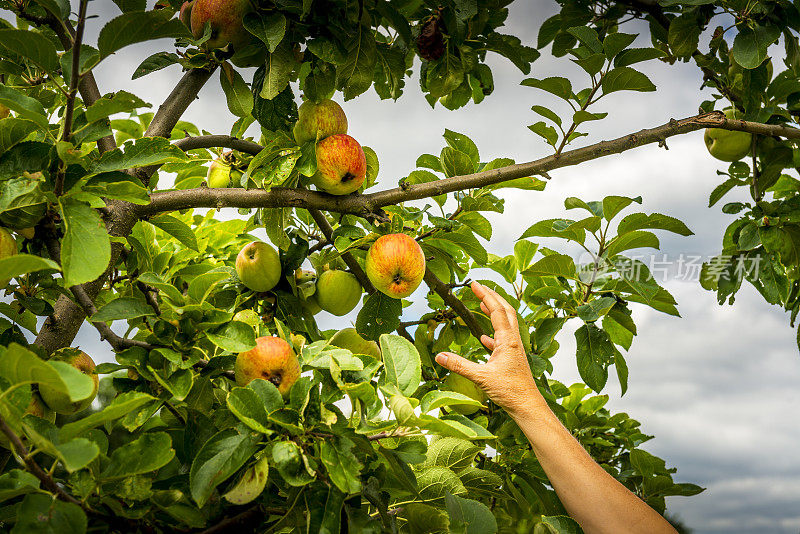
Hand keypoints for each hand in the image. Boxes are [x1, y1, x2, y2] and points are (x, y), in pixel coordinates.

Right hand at [435, 282, 540, 416]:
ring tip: (483, 304)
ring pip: (506, 324)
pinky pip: (503, 340)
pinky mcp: (512, 359)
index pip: (496, 311)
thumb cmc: (511, 392)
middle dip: (493, 297)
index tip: (474, 284)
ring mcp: (514, 350)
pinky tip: (485, 338)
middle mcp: (514, 341)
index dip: (485, 295)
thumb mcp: (481, 378)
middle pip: (506, 311)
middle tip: (480, 287)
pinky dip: (494, 333)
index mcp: (508, 341)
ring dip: (495, 311)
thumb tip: (439, 356)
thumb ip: (459, 365)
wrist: (527, 406)